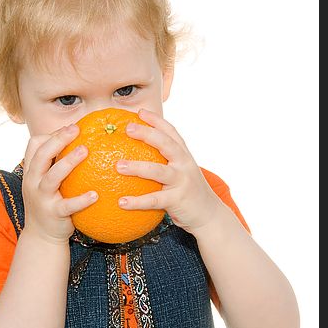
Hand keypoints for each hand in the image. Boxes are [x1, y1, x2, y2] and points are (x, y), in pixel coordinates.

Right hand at [21, 124, 97, 243]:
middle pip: (41, 155)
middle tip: (76, 130)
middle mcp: (33, 182)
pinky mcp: (53, 213)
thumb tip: (86, 141)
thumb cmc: (50, 202)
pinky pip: (68, 205)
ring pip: (52, 177)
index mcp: (32, 171)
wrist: (41, 235)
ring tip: (86, 151)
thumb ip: (58, 164)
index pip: (34, 145)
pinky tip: (95, 194)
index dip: (52, 134)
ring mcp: (42, 198)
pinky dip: (81, 200)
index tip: (70, 129)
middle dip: (58, 140)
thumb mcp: (47, 181)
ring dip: (68, 162)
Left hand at [116, 108, 222, 235]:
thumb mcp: (181, 173)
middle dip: (147, 133)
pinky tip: (121, 202)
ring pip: (158, 171)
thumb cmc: (189, 192)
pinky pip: (154, 200)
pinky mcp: (178, 199)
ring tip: (117, 165)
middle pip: (166, 144)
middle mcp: (184, 164)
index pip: (171, 132)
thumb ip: (165, 163)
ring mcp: (182, 181)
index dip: (156, 120)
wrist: (210, 215)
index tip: (140, 112)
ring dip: (136, 167)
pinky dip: (137, 201)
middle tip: (127, 128)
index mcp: (184, 156)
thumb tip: (136, 156)